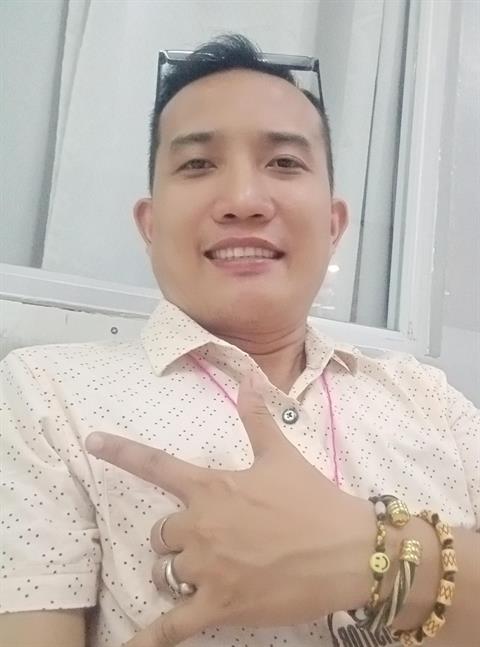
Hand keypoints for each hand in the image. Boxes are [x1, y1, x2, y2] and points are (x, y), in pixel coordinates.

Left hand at [86, 376, 372, 645]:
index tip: (92, 441)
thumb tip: (250, 380)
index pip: (156, 465)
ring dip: (175, 573)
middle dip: (173, 537)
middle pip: (159, 533)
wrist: (349, 551)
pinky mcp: (220, 606)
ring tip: (203, 574)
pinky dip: (148, 640)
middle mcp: (202, 526)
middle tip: (204, 540)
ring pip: (165, 572)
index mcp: (212, 488)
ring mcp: (208, 569)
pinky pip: (173, 627)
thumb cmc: (314, 501)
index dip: (120, 451)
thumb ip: (257, 419)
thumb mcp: (282, 455)